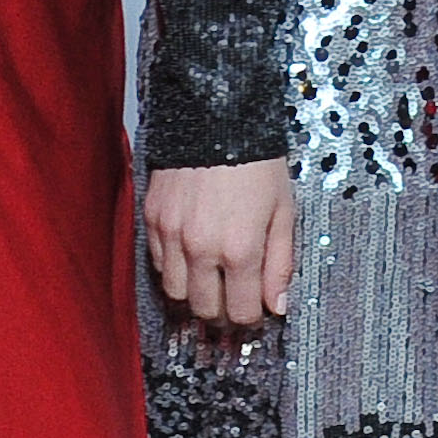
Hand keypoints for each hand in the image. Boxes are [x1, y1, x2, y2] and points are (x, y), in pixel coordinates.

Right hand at [144, 155, 299, 331]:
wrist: (218, 118)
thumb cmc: (257, 163)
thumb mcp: (284, 212)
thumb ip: (280, 263)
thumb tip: (278, 306)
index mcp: (239, 249)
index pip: (240, 312)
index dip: (251, 319)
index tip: (255, 312)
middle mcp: (200, 248)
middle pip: (205, 310)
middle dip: (221, 313)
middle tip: (233, 300)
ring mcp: (171, 234)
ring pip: (175, 292)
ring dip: (194, 293)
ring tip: (210, 281)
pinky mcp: (152, 219)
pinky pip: (156, 263)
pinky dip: (172, 268)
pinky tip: (189, 256)